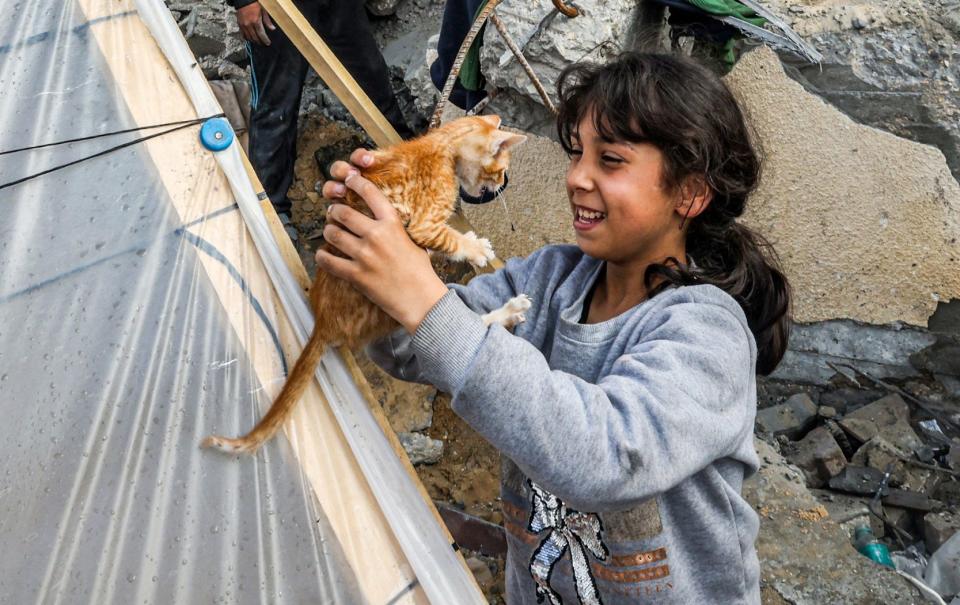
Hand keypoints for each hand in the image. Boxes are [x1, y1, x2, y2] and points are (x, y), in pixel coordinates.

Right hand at [236, 2, 274, 45]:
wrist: (244, 0)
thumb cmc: (254, 4)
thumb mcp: (263, 11)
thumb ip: (267, 21)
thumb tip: (272, 28)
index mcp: (256, 21)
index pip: (261, 34)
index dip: (265, 40)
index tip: (267, 43)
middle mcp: (249, 24)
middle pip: (255, 37)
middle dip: (260, 42)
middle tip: (263, 43)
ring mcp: (243, 25)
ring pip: (248, 37)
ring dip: (253, 41)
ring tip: (258, 42)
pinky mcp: (239, 24)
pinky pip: (243, 34)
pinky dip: (247, 37)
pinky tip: (250, 38)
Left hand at [317, 151, 448, 333]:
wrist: (421, 300)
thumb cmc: (420, 272)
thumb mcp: (413, 242)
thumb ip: (395, 230)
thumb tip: (385, 222)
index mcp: (392, 224)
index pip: (370, 194)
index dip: (355, 182)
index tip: (348, 180)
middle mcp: (376, 236)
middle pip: (344, 213)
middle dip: (334, 210)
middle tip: (333, 212)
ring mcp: (364, 256)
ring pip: (333, 234)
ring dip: (328, 231)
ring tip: (329, 232)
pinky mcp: (356, 275)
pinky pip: (329, 261)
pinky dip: (322, 256)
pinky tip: (323, 254)